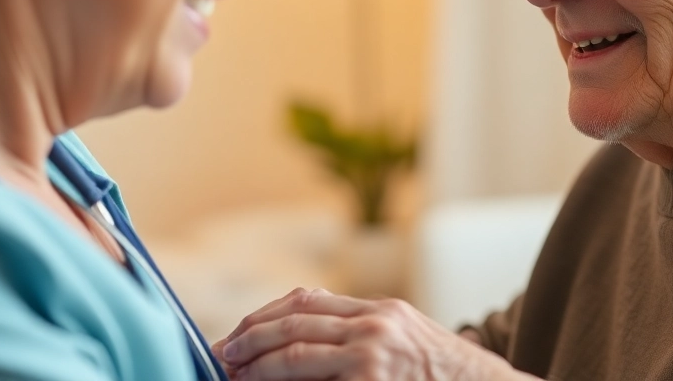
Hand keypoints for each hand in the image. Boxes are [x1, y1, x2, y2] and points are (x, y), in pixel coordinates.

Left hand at [214, 288, 533, 380]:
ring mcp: (372, 356)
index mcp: (381, 310)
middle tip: (222, 355)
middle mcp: (375, 325)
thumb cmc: (449, 377)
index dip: (267, 315)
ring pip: (296, 354)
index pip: (308, 300)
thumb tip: (306, 342)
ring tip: (234, 375)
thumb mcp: (409, 339)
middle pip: (294, 322)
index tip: (240, 332)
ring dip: (258, 367)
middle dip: (250, 339)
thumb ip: (365, 334)